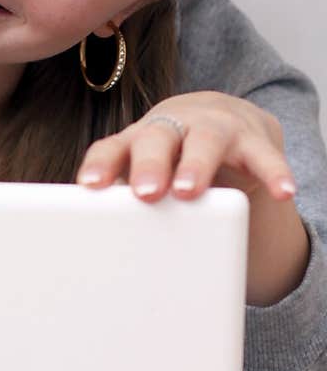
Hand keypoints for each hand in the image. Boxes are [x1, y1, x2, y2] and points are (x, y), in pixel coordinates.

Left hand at [75, 90, 297, 204]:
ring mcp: (214, 128)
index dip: (102, 165)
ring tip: (189, 191)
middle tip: (144, 193)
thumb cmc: (172, 158)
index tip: (89, 186)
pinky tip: (282, 190)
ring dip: (195, 164)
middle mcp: (174, 127)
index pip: (114, 147)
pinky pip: (264, 155)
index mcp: (140, 139)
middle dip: (149, 164)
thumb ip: (128, 203)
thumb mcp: (149, 174)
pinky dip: (273, 171)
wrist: (223, 121)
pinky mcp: (253, 139)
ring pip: (204, 139)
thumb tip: (101, 250)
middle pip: (157, 137)